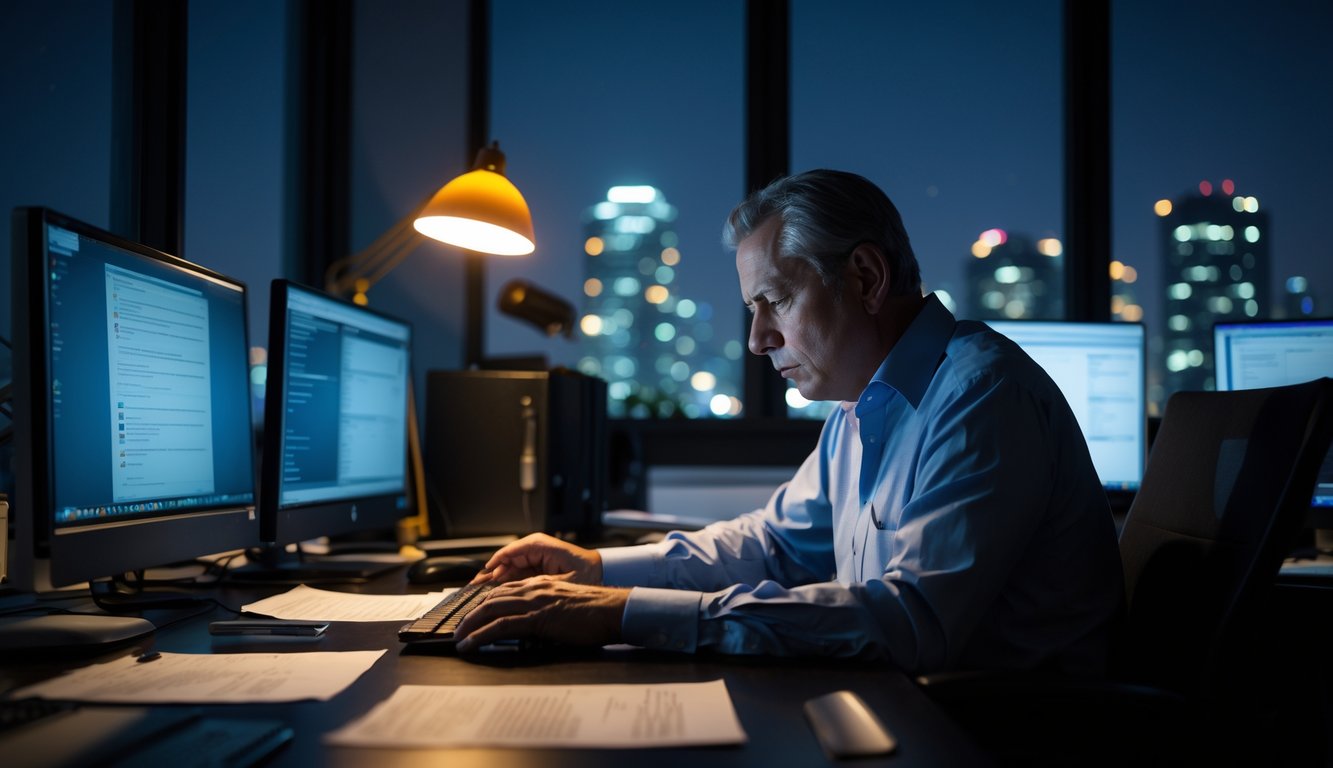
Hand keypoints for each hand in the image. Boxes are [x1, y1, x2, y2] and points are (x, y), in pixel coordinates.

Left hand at [454, 576, 628, 651]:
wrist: (612, 610)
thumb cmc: (597, 611)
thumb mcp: (566, 605)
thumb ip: (548, 609)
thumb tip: (535, 625)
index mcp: (542, 584)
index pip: (504, 590)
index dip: (485, 602)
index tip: (474, 614)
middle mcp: (534, 589)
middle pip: (492, 598)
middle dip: (471, 614)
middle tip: (459, 629)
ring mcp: (534, 602)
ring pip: (491, 610)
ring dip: (469, 625)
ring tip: (459, 639)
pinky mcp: (537, 618)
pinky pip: (500, 626)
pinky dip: (480, 635)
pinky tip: (471, 645)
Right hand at [470, 533, 602, 584]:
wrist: (603, 572)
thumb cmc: (588, 572)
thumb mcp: (564, 579)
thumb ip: (540, 583)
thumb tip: (517, 590)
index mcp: (539, 545)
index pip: (509, 553)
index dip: (493, 566)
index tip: (480, 578)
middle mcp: (534, 549)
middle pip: (505, 562)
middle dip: (489, 575)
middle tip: (474, 590)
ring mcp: (534, 558)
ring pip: (508, 570)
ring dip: (495, 581)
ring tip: (479, 594)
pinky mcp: (536, 568)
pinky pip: (516, 575)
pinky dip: (505, 584)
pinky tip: (495, 594)